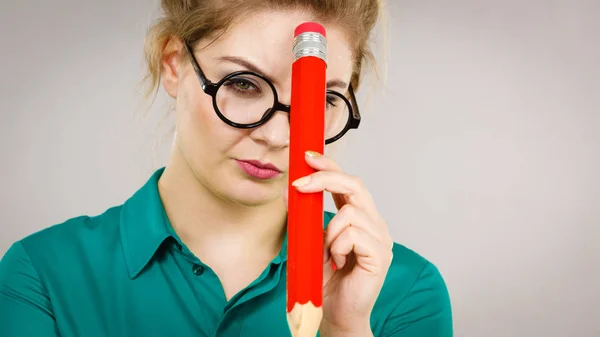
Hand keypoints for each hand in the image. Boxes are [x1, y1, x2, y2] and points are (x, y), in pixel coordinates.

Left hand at [289, 151, 393, 334]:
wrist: (337, 314)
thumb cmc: (326, 280)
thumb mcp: (311, 242)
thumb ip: (306, 218)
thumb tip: (289, 190)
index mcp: (360, 218)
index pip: (348, 182)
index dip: (329, 166)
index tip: (307, 156)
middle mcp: (374, 224)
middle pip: (355, 185)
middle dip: (325, 179)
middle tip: (300, 184)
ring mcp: (380, 239)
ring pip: (350, 212)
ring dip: (329, 231)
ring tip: (328, 253)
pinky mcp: (380, 255)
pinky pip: (353, 234)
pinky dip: (337, 246)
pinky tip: (337, 262)